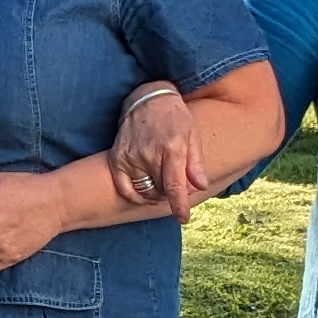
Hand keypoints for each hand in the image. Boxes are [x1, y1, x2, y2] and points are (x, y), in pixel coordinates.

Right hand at [110, 85, 204, 216]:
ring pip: (144, 191)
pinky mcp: (117, 158)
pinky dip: (135, 195)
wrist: (148, 99)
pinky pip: (125, 188)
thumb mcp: (193, 136)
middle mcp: (149, 154)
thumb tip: (200, 187)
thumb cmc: (175, 118)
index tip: (183, 218)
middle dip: (171, 193)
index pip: (174, 187)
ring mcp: (130, 157)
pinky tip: (144, 191)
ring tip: (162, 183)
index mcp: (171, 149)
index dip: (179, 206)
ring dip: (155, 194)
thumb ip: (196, 163)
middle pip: (160, 191)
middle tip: (176, 183)